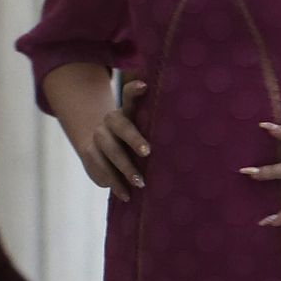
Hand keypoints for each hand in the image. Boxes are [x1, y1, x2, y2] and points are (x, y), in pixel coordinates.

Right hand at [72, 79, 148, 201]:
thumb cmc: (133, 142)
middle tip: (147, 152)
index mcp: (126, 111)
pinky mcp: (90, 155)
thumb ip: (156, 128)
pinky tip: (126, 195)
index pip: (129, 97)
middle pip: (122, 127)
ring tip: (140, 183)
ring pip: (110, 151)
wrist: (98, 148)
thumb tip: (191, 135)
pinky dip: (114, 184)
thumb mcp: (143, 133)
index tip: (144, 86)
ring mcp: (98, 138)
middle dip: (134, 139)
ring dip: (125, 168)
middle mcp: (110, 121)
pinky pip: (101, 169)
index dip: (134, 90)